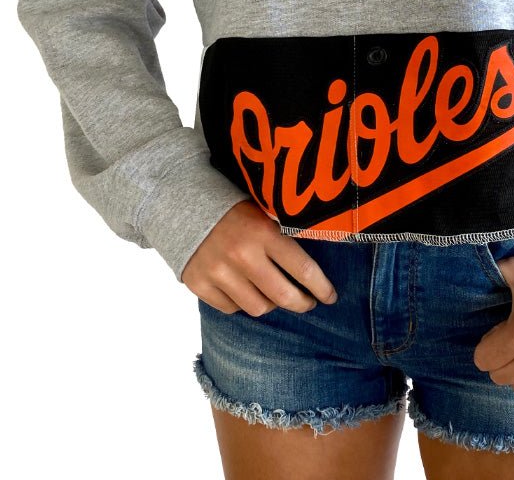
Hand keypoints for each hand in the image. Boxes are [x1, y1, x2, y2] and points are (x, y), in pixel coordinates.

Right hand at [182, 199, 338, 315]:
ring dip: (271, 304)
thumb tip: (313, 267)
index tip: (330, 296)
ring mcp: (218, 272)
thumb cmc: (233, 209)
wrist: (183, 203)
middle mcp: (241, 255)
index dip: (321, 287)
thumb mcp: (263, 211)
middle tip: (309, 303)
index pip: (302, 268)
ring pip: (258, 307)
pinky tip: (246, 291)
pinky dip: (241, 303)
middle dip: (302, 303)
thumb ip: (284, 235)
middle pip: (282, 296)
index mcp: (263, 232)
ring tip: (275, 295)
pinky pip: (231, 309)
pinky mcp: (199, 284)